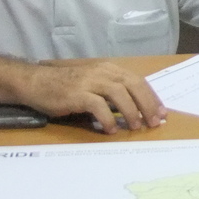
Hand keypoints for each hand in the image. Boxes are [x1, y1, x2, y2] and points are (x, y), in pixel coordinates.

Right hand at [25, 60, 166, 133]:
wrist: (37, 82)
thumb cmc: (66, 86)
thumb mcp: (94, 84)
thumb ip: (112, 93)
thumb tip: (135, 110)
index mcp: (110, 69)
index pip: (138, 81)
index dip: (152, 97)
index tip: (162, 113)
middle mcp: (103, 72)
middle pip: (133, 85)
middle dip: (147, 105)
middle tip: (155, 123)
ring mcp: (90, 81)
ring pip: (119, 94)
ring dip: (131, 111)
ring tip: (136, 127)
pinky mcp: (77, 94)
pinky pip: (98, 105)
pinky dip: (107, 118)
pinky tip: (111, 129)